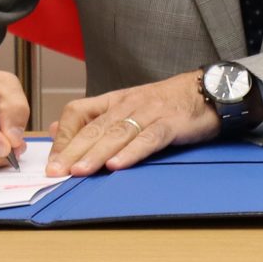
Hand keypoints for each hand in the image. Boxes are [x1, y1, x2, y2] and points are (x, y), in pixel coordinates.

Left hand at [46, 72, 217, 175]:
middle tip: (55, 172)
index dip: (63, 136)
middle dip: (73, 151)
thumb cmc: (169, 103)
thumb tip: (54, 129)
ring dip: (96, 153)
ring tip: (79, 171)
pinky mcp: (171, 123)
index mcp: (115, 100)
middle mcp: (129, 104)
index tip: (52, 161)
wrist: (209, 89)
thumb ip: (94, 119)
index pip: (79, 112)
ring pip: (117, 133)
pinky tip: (117, 165)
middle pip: (95, 127)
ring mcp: (150, 112)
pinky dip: (132, 152)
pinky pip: (149, 139)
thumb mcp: (128, 106)